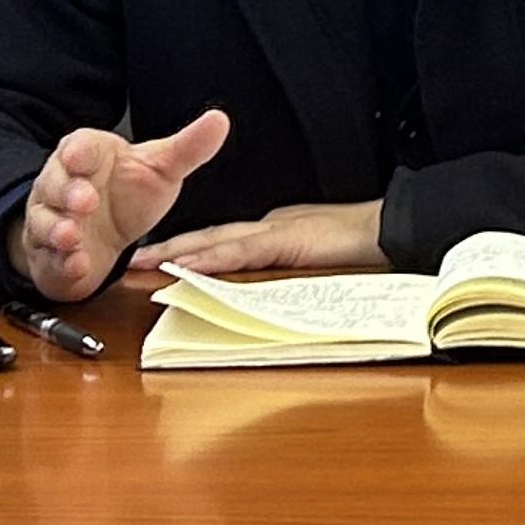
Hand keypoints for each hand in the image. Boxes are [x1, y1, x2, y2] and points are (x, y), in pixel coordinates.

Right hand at [8, 109, 229, 301]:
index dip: (78, 151)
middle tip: (86, 201)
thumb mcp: (161, 168)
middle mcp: (63, 186)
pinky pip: (50, 259)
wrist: (102, 234)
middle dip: (68, 192)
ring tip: (72, 236)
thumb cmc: (127, 192)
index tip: (80, 155)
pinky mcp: (52, 257)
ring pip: (45, 222)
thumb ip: (187, 148)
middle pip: (57, 183)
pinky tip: (77, 264)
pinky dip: (62, 263)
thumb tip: (219, 120)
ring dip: (57, 229)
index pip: (79, 146)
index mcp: (89, 155)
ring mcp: (52, 222)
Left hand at [128, 199, 384, 274]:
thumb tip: (263, 295)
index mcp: (273, 234)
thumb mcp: (313, 264)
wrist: (388, 230)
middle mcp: (267, 229)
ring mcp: (274, 232)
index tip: (159, 259)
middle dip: (171, 249)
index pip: (222, 242)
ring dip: (179, 253)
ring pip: (216, 242)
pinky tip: (190, 265)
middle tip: (136, 260)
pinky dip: (212, 257)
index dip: (189, 249)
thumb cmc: (358, 248)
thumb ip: (287, 272)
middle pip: (209, 239)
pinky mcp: (284, 240)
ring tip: (147, 262)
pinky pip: (242, 251)